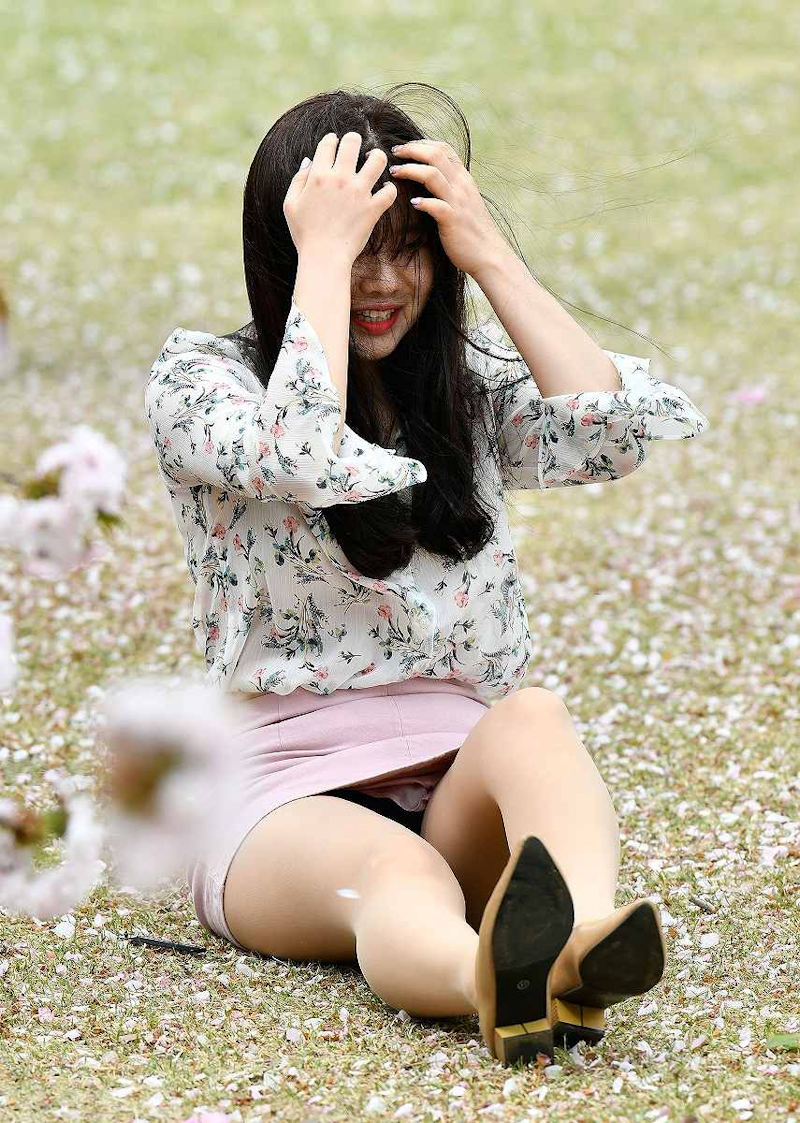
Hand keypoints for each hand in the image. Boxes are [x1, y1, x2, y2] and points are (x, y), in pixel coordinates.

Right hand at [283, 131, 396, 265]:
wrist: (323, 258)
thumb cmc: (304, 234)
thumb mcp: (290, 204)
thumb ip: (298, 179)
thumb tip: (308, 160)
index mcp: (319, 175)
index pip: (329, 142)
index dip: (332, 140)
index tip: (335, 145)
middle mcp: (340, 178)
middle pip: (354, 141)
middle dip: (355, 140)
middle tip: (356, 150)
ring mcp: (359, 193)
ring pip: (378, 159)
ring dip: (377, 158)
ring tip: (374, 164)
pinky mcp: (373, 209)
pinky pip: (390, 191)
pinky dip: (389, 189)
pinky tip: (384, 191)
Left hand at [388, 139, 507, 276]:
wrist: (490, 255)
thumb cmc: (472, 231)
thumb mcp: (464, 202)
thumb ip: (450, 188)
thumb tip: (431, 181)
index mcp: (463, 179)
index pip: (443, 148)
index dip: (421, 143)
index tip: (404, 148)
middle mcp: (461, 186)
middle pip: (435, 154)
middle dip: (411, 150)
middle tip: (394, 153)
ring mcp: (458, 202)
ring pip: (432, 174)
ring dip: (410, 170)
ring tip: (394, 172)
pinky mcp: (453, 221)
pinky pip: (436, 206)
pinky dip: (423, 202)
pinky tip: (412, 203)